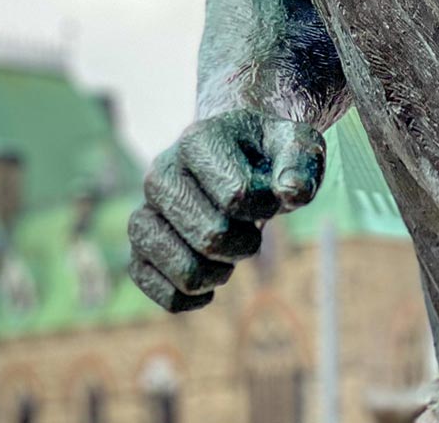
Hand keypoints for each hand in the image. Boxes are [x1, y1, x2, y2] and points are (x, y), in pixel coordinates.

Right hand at [127, 108, 323, 310]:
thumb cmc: (266, 154)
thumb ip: (299, 163)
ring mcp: (144, 212)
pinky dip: (193, 298)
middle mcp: (160, 175)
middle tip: (247, 227)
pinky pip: (162, 295)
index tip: (266, 193)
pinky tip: (209, 281)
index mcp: (196, 141)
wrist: (235, 157)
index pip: (236, 196)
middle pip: (212, 238)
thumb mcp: (293, 145)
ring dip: (221, 273)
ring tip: (226, 251)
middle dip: (246, 243)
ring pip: (186, 273)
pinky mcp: (139, 249)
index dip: (265, 206)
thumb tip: (291, 192)